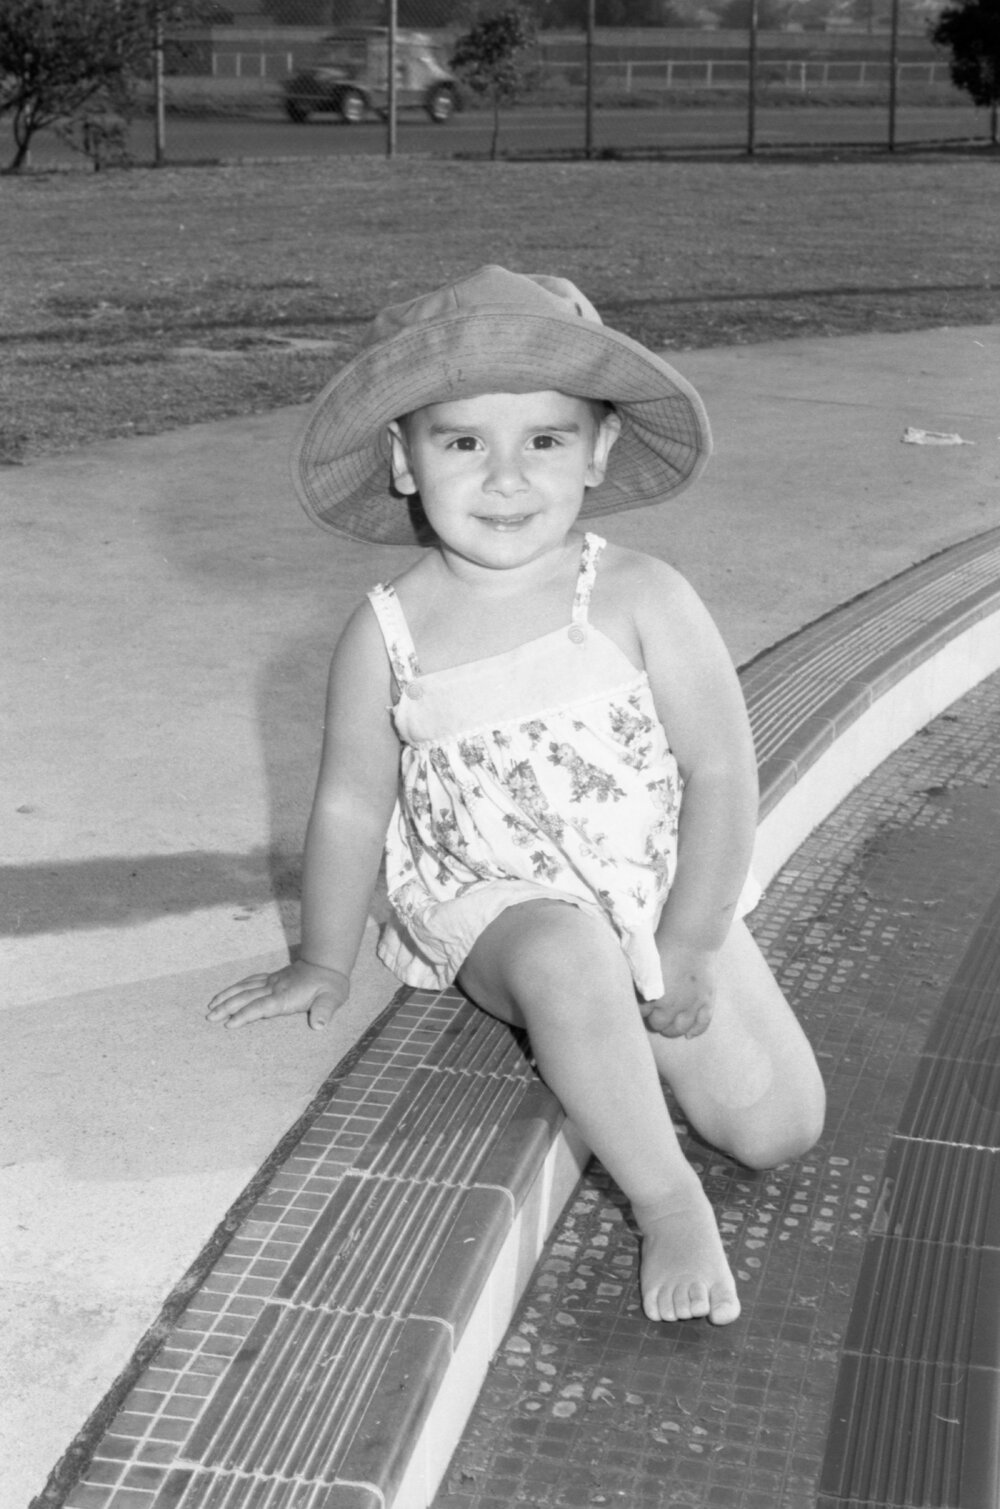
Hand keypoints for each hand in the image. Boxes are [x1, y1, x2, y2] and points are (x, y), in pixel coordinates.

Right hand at [206, 958, 348, 1030]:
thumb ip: (324, 1012)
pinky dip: (236, 987)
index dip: (245, 1015)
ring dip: (226, 996)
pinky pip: (249, 981)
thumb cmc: (330, 986)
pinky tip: (226, 992)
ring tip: (210, 1005)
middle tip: (209, 1017)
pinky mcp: (272, 978)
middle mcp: (274, 988)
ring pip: (244, 988)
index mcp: (285, 997)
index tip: (229, 1024)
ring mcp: (271, 981)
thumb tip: (319, 1026)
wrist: (328, 963)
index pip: (261, 1007)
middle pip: (246, 997)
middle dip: (226, 1007)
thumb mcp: (332, 999)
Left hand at [641, 944, 717, 1039]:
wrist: (692, 938)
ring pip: (679, 1029)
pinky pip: (702, 1023)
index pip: (642, 1012)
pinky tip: (689, 1034)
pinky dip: (696, 1031)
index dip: (642, 1008)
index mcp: (653, 996)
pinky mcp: (706, 1000)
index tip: (642, 1005)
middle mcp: (671, 1005)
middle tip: (655, 1014)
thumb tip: (638, 991)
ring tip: (669, 1026)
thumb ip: (642, 981)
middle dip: (655, 1019)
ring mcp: (691, 1005)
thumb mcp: (647, 964)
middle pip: (658, 1024)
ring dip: (672, 1029)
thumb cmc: (665, 945)